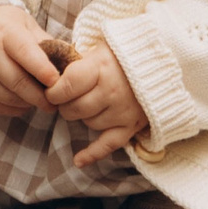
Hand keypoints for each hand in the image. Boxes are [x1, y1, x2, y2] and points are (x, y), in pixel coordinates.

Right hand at [0, 4, 62, 116]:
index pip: (25, 52)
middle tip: (55, 103)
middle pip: (16, 81)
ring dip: (28, 104)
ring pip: (6, 97)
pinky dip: (13, 109)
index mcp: (6, 33)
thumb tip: (72, 64)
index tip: (58, 82)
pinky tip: (24, 104)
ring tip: (42, 103)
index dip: (42, 69)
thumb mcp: (27, 25)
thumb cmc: (6, 26)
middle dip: (39, 96)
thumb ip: (47, 44)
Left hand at [47, 47, 148, 168]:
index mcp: (101, 66)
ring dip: (84, 117)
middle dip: (66, 105)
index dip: (53, 91)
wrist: (160, 62)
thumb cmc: (122, 54)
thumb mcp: (99, 48)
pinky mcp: (132, 125)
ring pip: (88, 123)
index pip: (67, 86)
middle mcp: (112, 90)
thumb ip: (76, 61)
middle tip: (69, 98)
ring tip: (91, 104)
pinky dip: (93, 154)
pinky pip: (108, 145)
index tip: (51, 91)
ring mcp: (123, 110)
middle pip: (74, 108)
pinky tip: (78, 160)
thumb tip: (48, 74)